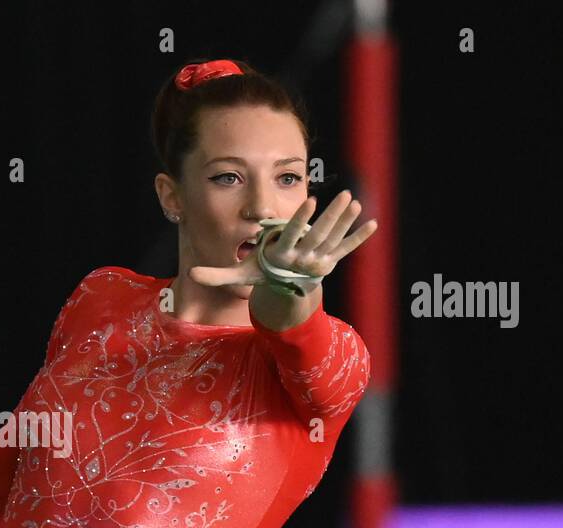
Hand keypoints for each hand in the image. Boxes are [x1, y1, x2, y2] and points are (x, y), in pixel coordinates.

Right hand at [189, 189, 377, 288]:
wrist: (285, 295)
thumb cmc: (264, 275)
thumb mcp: (242, 275)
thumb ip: (218, 274)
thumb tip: (190, 274)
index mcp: (283, 255)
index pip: (292, 234)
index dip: (301, 218)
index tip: (310, 200)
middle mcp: (302, 257)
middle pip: (318, 234)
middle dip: (331, 216)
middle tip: (343, 197)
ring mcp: (318, 259)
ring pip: (334, 238)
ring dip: (346, 221)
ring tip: (354, 202)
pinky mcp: (330, 260)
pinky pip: (347, 248)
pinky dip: (360, 237)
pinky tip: (373, 224)